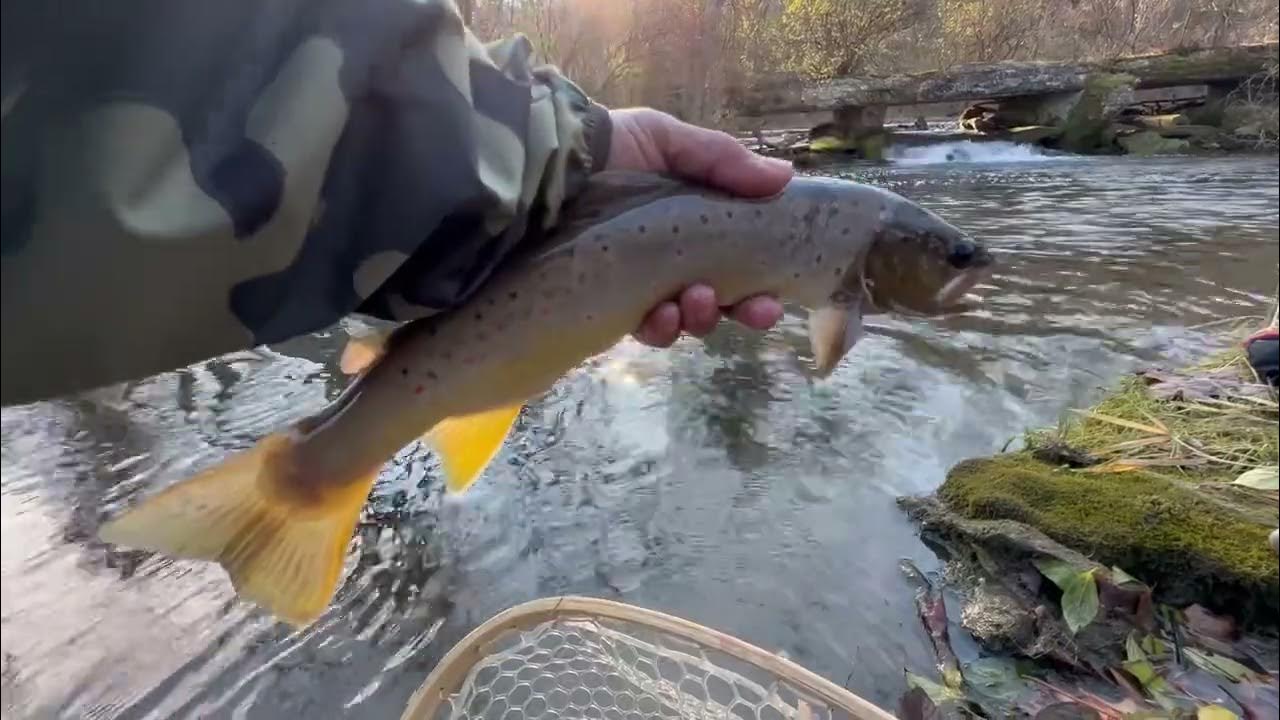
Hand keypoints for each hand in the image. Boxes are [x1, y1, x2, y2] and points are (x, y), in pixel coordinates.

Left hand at [608, 108, 791, 347]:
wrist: (547, 164)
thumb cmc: (610, 148)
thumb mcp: (668, 141)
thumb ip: (723, 161)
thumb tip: (785, 176)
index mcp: (690, 227)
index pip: (734, 266)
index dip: (758, 290)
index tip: (774, 299)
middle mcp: (666, 261)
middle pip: (715, 303)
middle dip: (741, 313)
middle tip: (755, 310)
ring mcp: (636, 287)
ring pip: (681, 322)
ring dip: (700, 319)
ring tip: (697, 300)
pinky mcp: (605, 304)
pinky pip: (640, 329)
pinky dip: (659, 328)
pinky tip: (662, 314)